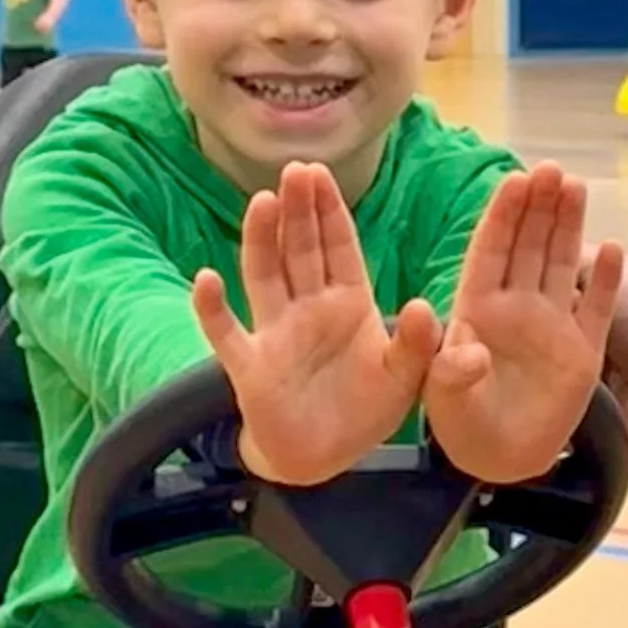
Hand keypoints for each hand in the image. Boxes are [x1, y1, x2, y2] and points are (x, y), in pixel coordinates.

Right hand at [191, 160, 451, 486]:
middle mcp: (309, 308)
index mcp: (348, 303)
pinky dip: (213, 310)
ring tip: (261, 202)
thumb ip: (417, 346)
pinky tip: (205, 280)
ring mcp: (275, 333)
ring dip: (261, 240)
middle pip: (300, 249)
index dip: (328, 210)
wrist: (325, 458)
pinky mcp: (251, 367)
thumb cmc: (365, 409)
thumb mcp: (404, 379)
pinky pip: (227, 334)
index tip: (320, 172)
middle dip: (298, 210)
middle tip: (295, 169)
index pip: (338, 246)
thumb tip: (422, 307)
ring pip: (264, 276)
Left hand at [423, 164, 622, 483]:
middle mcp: (516, 307)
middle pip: (528, 245)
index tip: (515, 180)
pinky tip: (614, 249)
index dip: (503, 215)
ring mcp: (551, 325)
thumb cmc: (463, 423)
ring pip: (561, 264)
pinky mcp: (582, 352)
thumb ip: (450, 369)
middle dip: (538, 207)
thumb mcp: (445, 397)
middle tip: (551, 169)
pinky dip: (605, 281)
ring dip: (569, 226)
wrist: (501, 458)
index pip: (490, 250)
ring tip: (576, 187)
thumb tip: (463, 345)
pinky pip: (595, 309)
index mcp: (478, 307)